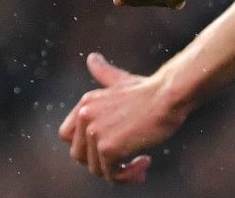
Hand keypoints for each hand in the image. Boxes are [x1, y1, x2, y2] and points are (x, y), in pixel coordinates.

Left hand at [57, 52, 184, 183]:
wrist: (168, 96)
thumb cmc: (150, 90)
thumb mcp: (120, 81)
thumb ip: (104, 74)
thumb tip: (92, 58)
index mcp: (84, 103)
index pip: (67, 135)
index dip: (85, 147)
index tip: (110, 149)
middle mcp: (84, 116)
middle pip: (78, 155)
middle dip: (101, 163)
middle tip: (126, 162)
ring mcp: (94, 132)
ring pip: (95, 169)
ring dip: (119, 173)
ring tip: (140, 165)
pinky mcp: (108, 148)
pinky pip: (111, 175)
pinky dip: (128, 176)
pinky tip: (146, 163)